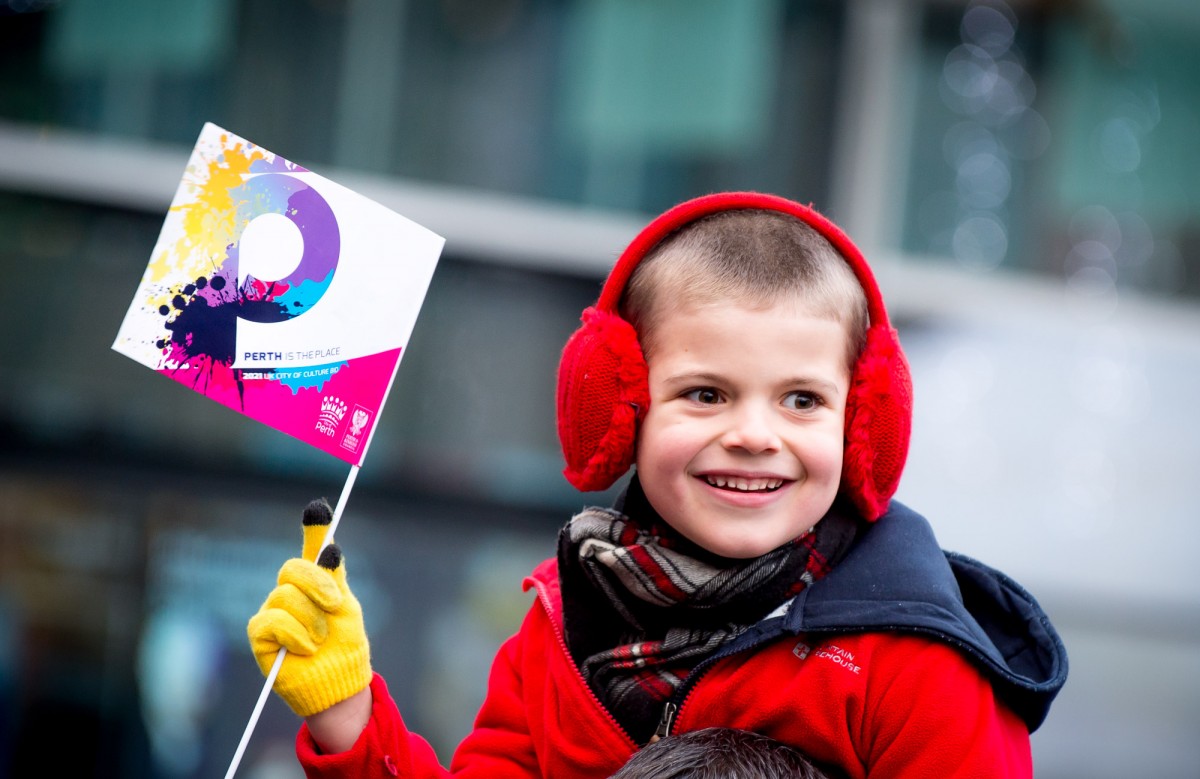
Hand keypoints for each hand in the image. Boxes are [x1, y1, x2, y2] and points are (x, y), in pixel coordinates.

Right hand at [247, 499, 371, 716]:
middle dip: (318, 586)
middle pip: (293, 570)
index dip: (315, 527)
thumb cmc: (344, 645)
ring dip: (311, 620)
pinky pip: (271, 622)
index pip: (311, 550)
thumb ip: (334, 576)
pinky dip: (294, 634)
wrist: (339, 681)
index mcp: (313, 582)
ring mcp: (272, 612)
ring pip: (284, 597)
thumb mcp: (345, 606)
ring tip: (320, 639)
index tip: (319, 508)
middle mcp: (289, 592)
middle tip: (334, 605)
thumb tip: (330, 544)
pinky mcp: (260, 636)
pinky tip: (305, 648)